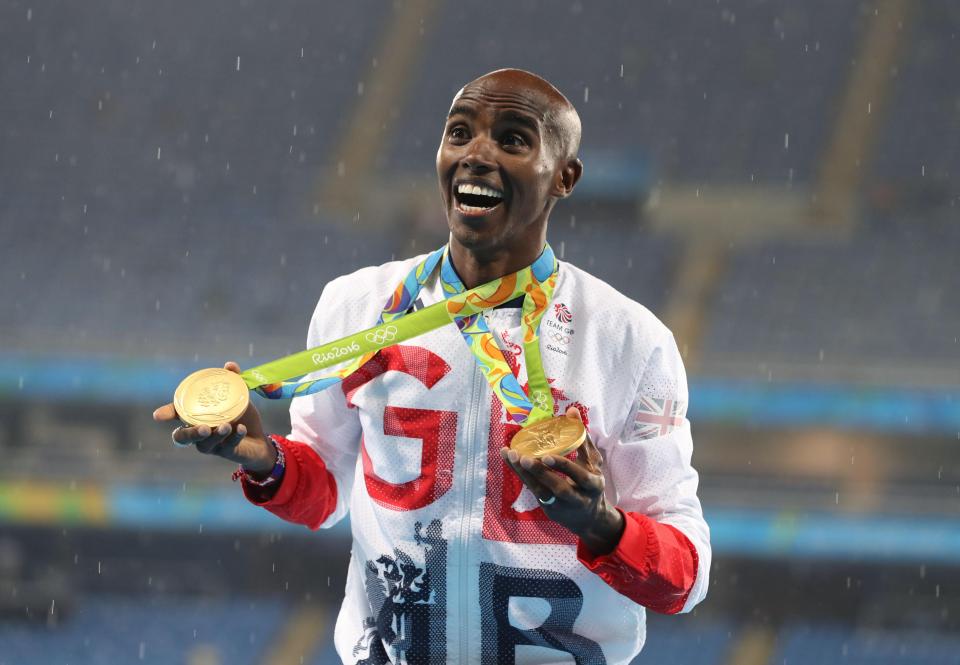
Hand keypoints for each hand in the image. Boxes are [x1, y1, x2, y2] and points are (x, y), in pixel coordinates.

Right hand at [152, 361, 275, 472]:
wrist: (259, 438)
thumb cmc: (242, 416)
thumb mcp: (238, 397)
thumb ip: (234, 381)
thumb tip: (230, 365)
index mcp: (196, 416)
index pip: (177, 414)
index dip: (166, 414)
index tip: (158, 415)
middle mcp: (198, 433)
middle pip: (182, 437)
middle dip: (190, 433)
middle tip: (203, 427)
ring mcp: (211, 445)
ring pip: (203, 445)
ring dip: (214, 435)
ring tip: (225, 426)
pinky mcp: (226, 453)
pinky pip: (227, 446)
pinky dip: (234, 437)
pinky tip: (241, 429)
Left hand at [500, 406, 624, 554]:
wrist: (590, 519)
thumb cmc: (590, 484)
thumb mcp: (593, 463)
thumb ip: (582, 438)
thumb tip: (571, 411)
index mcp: (593, 485)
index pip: (580, 476)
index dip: (564, 467)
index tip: (548, 456)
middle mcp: (578, 499)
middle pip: (557, 487)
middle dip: (540, 473)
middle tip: (524, 457)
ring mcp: (561, 506)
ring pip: (540, 491)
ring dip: (524, 473)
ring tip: (511, 454)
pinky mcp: (548, 509)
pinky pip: (532, 490)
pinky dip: (520, 474)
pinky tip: (510, 458)